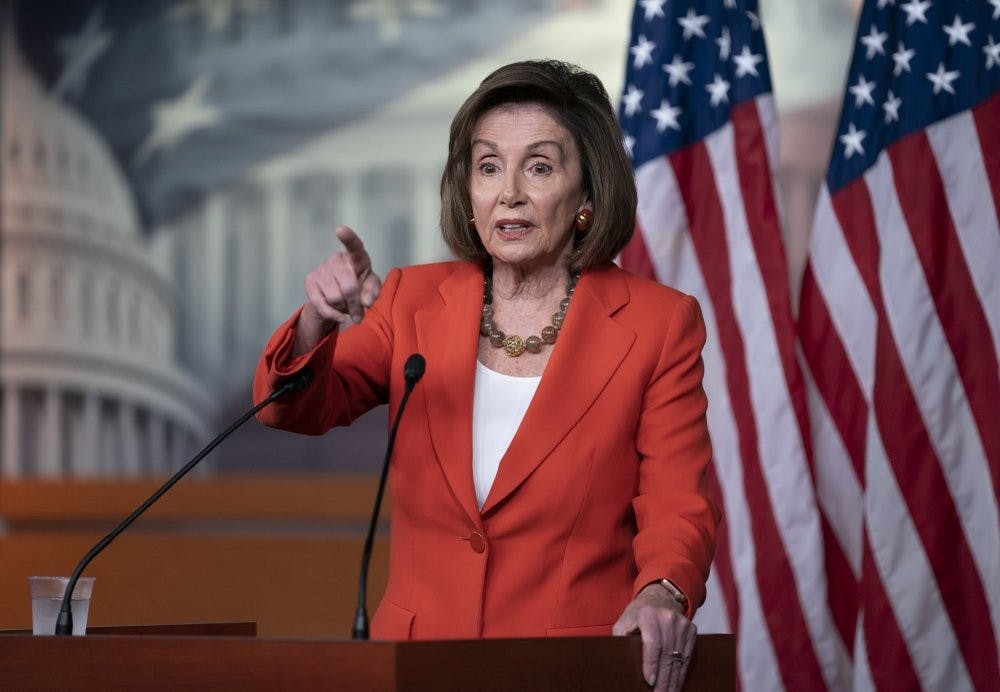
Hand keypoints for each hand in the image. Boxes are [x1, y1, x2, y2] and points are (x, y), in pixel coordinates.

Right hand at [295, 226, 381, 354]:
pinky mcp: (309, 281)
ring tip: (346, 306)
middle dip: (356, 306)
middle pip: (348, 288)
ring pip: (335, 298)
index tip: (340, 229)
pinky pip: (323, 306)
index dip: (348, 238)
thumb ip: (373, 292)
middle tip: (359, 315)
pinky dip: (334, 315)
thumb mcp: (371, 288)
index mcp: (356, 258)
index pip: (354, 246)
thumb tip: (366, 302)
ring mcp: (321, 269)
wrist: (336, 298)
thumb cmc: (359, 287)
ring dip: (345, 309)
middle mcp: (337, 259)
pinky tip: (338, 314)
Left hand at [612, 583, 695, 691]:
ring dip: (673, 679)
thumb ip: (622, 640)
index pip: (652, 643)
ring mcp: (681, 623)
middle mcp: (667, 617)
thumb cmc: (638, 614)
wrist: (659, 598)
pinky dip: (681, 672)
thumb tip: (621, 663)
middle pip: (666, 654)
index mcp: (648, 614)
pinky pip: (687, 656)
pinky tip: (676, 684)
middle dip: (663, 678)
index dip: (651, 664)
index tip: (650, 681)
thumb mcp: (624, 622)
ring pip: (678, 658)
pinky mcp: (691, 629)